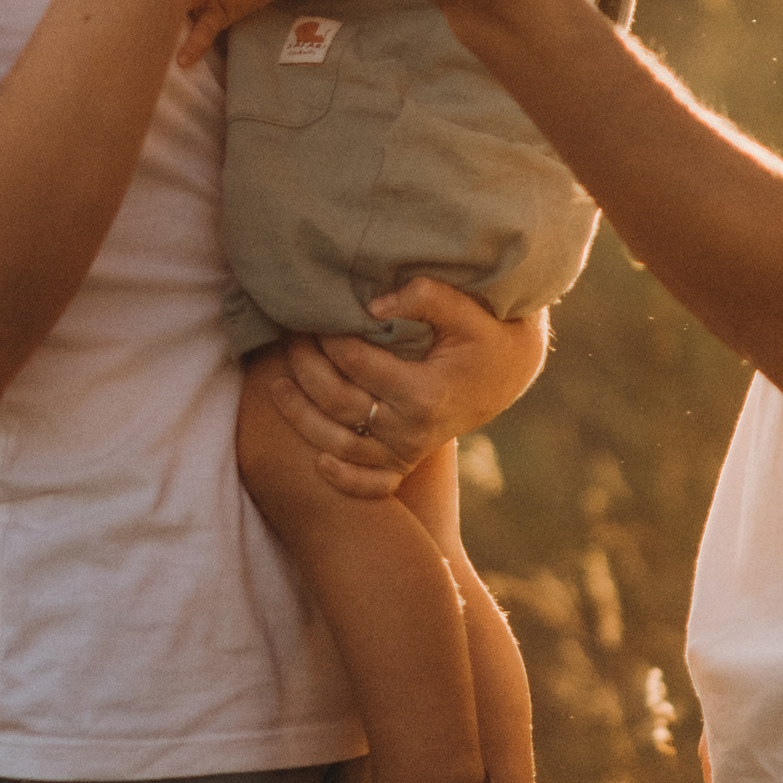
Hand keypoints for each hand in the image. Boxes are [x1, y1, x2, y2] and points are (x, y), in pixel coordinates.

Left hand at [259, 281, 549, 500]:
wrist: (508, 373)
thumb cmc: (483, 336)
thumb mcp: (466, 311)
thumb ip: (427, 298)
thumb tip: (373, 305)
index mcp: (424, 393)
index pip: (355, 362)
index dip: (326, 336)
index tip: (311, 312)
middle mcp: (411, 429)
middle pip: (337, 402)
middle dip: (304, 367)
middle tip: (288, 337)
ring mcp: (407, 451)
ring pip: (338, 444)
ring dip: (300, 417)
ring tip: (274, 385)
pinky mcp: (406, 462)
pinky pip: (370, 484)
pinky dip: (342, 479)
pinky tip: (316, 460)